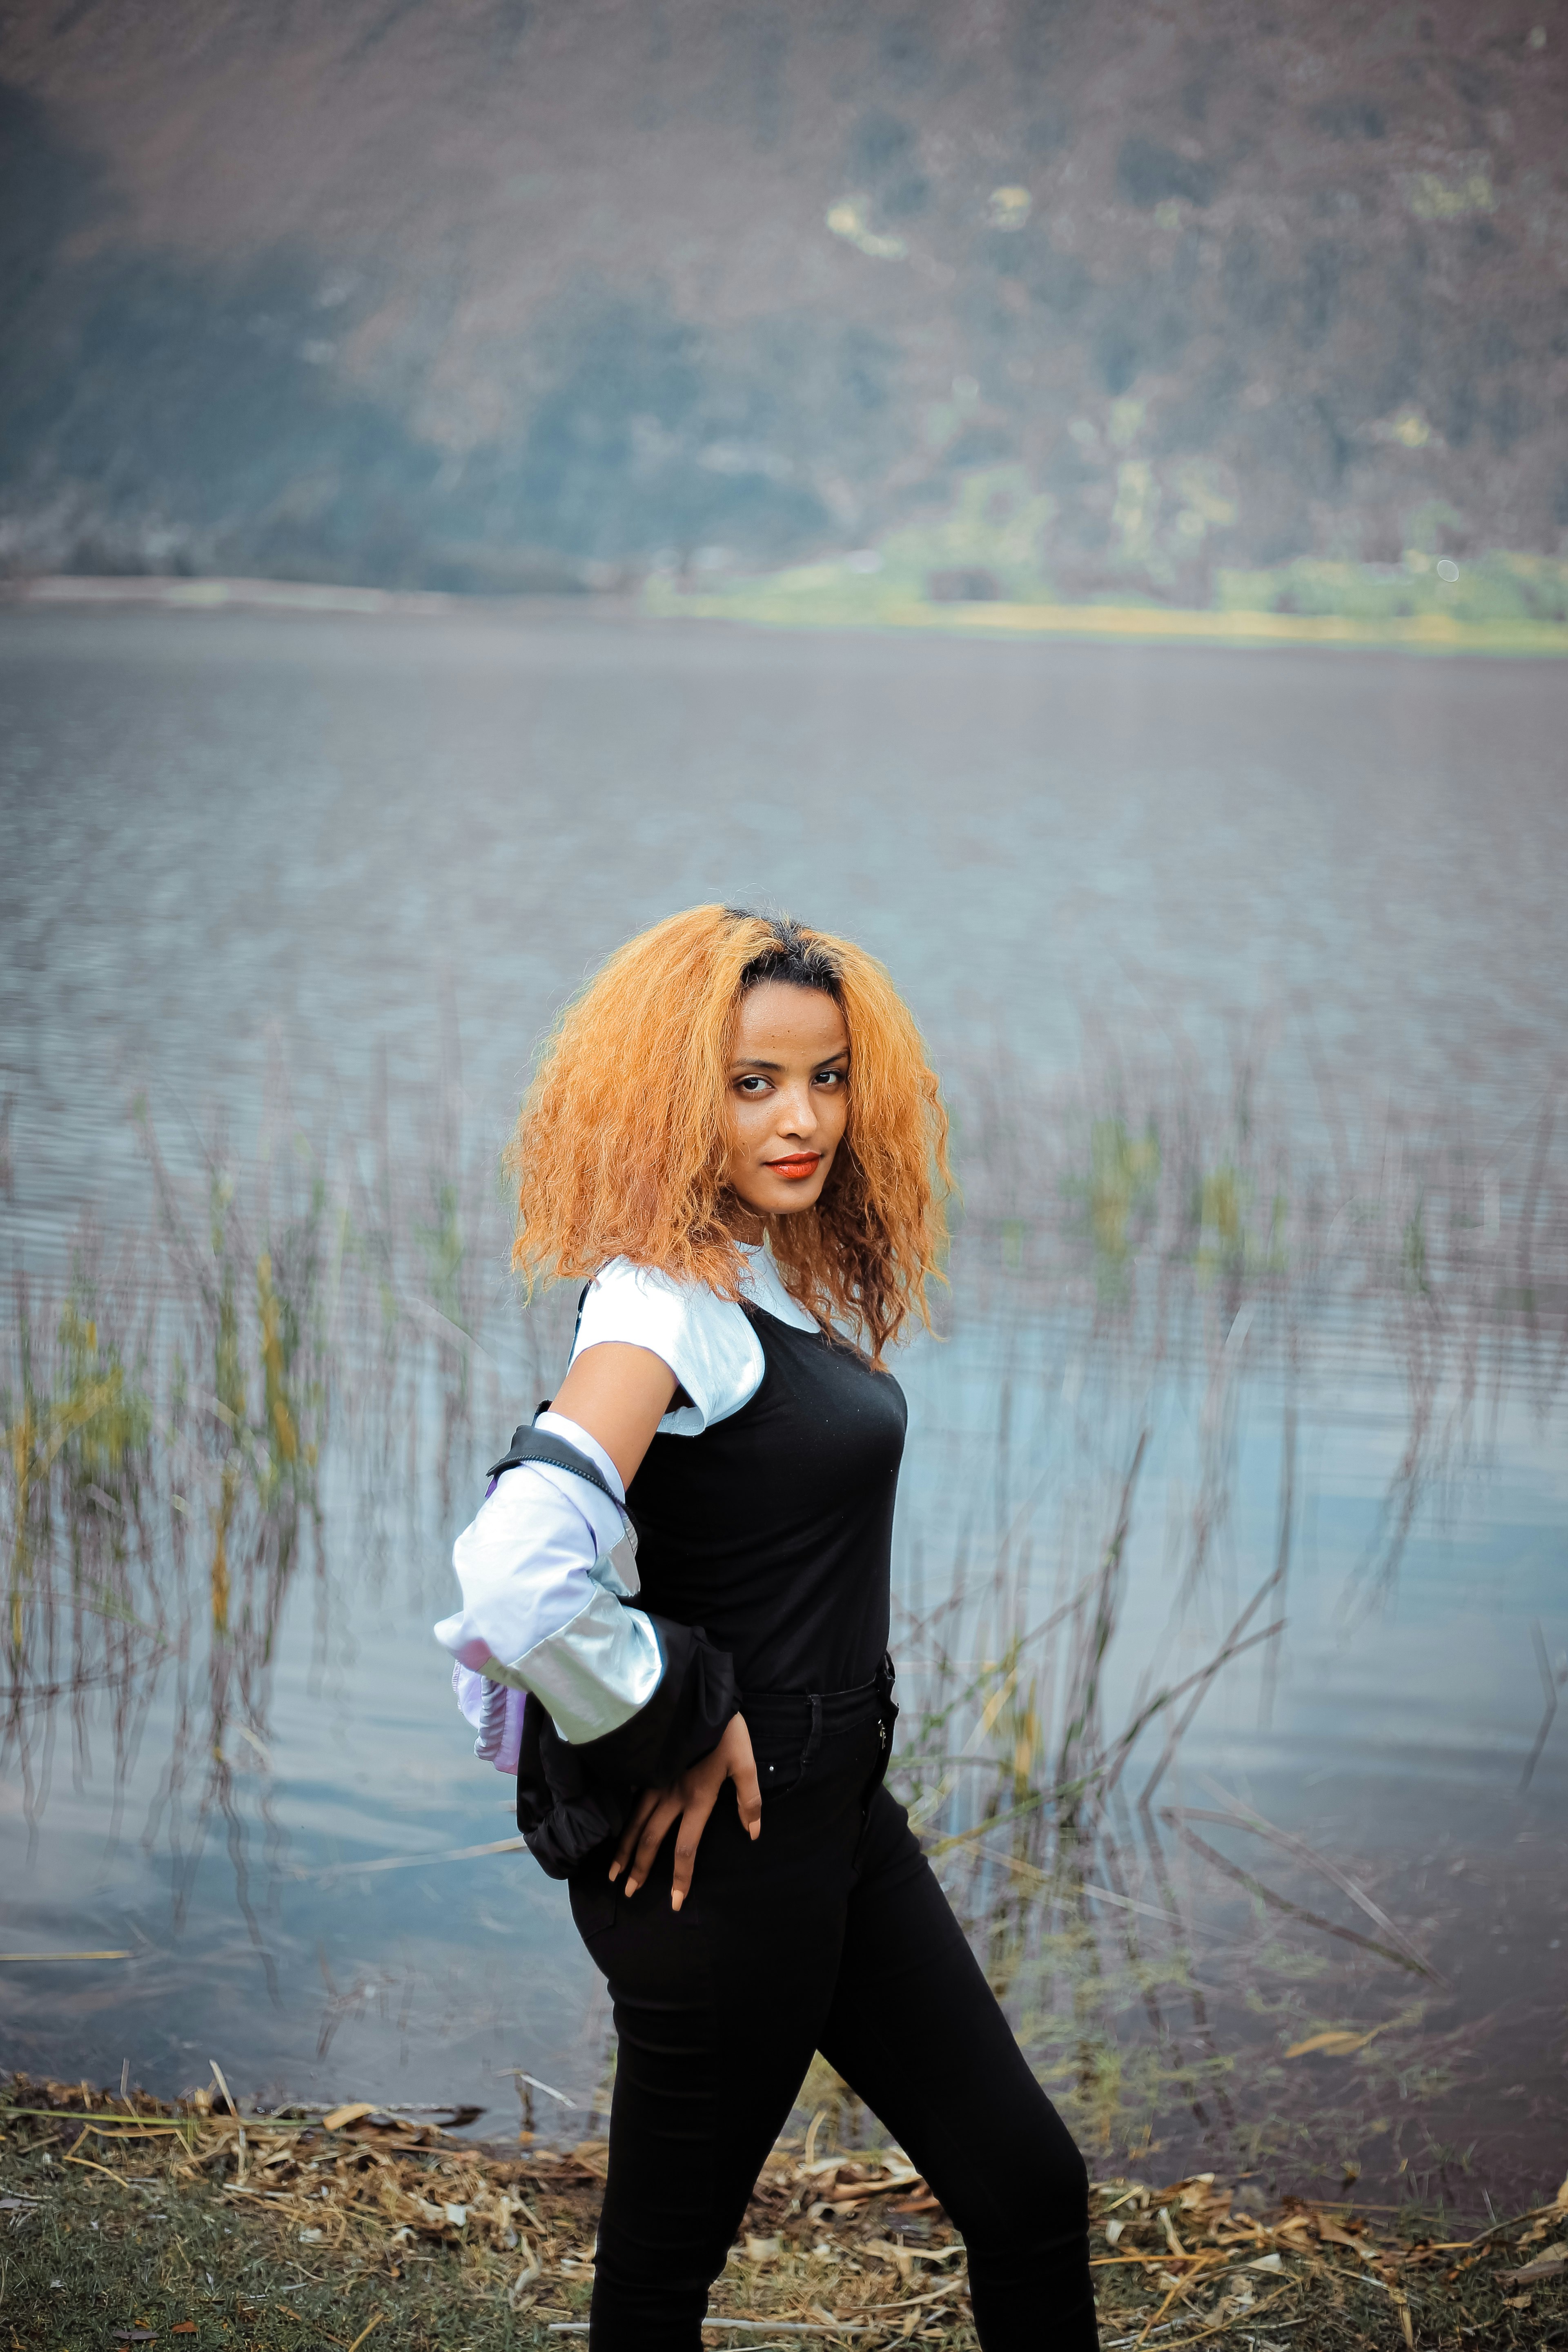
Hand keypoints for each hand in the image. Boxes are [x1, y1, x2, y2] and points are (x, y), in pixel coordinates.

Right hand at [609, 1713, 761, 1911]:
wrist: (699, 1695)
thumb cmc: (726, 1731)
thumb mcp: (746, 1763)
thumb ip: (749, 1799)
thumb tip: (753, 1834)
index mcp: (698, 1798)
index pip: (686, 1847)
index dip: (681, 1877)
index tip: (676, 1902)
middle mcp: (672, 1795)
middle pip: (652, 1839)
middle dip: (640, 1868)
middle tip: (629, 1892)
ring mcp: (655, 1781)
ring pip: (634, 1822)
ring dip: (623, 1849)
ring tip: (612, 1872)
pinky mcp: (648, 1768)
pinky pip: (629, 1800)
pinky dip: (620, 1820)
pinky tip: (610, 1831)